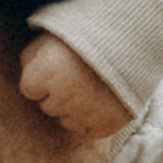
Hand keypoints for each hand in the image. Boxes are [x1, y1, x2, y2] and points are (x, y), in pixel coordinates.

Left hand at [17, 37, 132, 139]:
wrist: (135, 35)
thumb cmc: (88, 31)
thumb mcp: (52, 34)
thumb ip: (32, 57)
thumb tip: (26, 72)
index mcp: (45, 72)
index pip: (29, 89)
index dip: (42, 76)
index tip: (58, 64)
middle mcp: (63, 97)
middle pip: (48, 107)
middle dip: (59, 92)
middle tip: (78, 73)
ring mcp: (86, 114)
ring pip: (68, 121)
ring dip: (75, 108)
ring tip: (93, 85)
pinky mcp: (107, 125)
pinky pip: (90, 130)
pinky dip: (95, 118)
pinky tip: (103, 98)